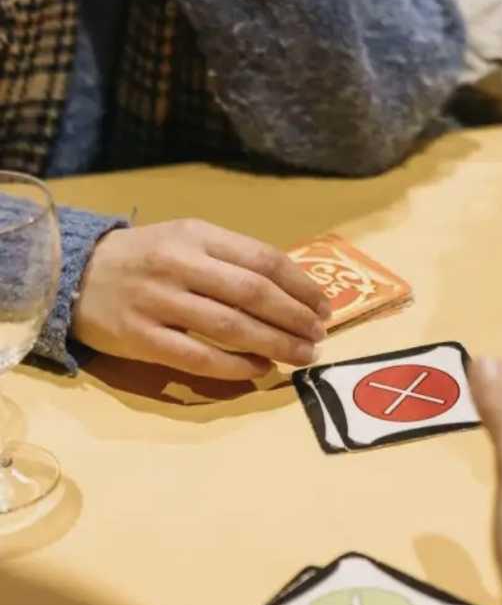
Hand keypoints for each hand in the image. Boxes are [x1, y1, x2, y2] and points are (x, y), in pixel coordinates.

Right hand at [72, 218, 330, 379]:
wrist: (75, 273)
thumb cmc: (145, 256)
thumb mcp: (187, 238)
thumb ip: (231, 258)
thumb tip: (289, 288)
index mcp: (198, 235)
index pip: (262, 259)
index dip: (300, 285)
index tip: (324, 305)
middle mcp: (181, 265)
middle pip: (253, 293)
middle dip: (294, 317)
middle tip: (320, 334)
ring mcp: (159, 302)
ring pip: (230, 326)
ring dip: (274, 343)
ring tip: (301, 355)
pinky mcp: (141, 338)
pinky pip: (197, 357)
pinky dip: (234, 366)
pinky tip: (259, 369)